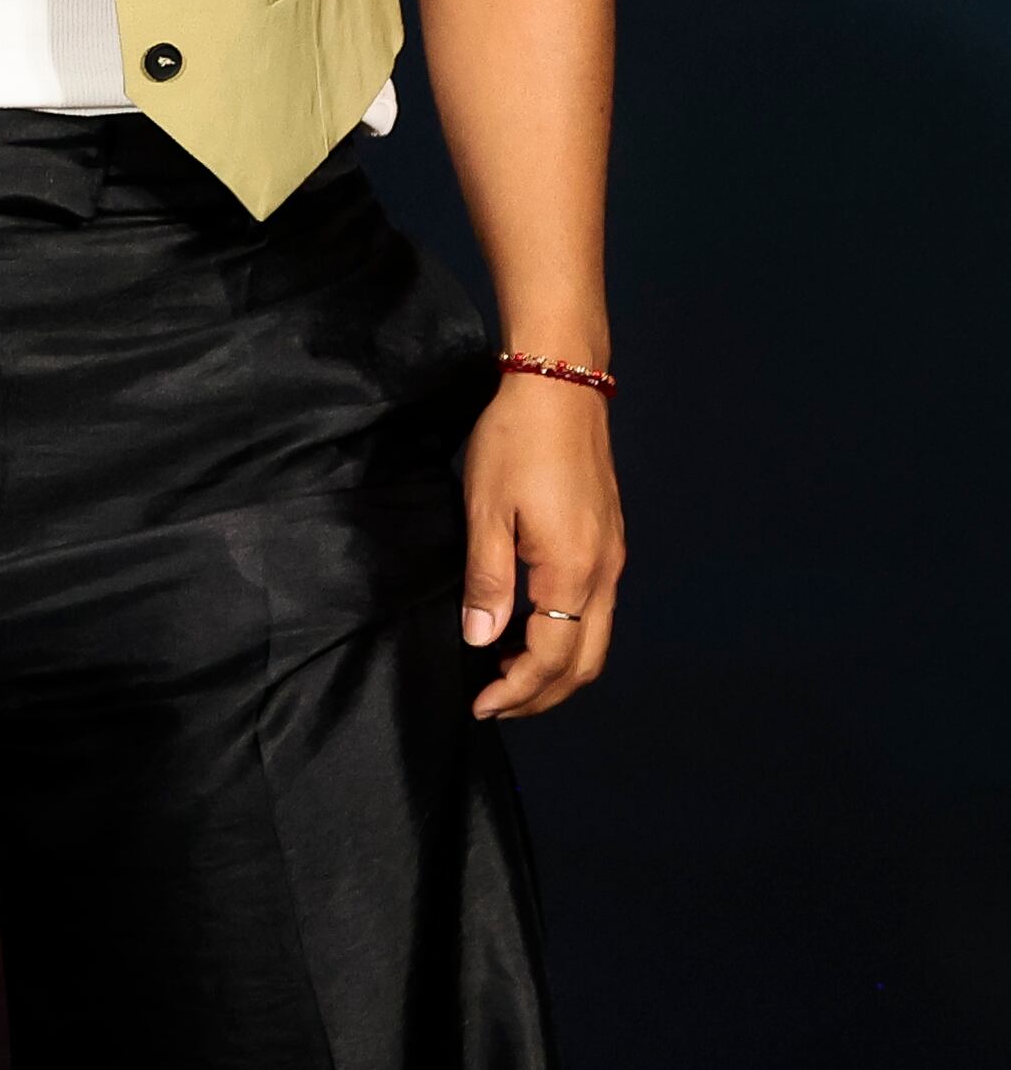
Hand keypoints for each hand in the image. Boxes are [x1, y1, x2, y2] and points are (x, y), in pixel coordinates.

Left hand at [461, 370, 624, 716]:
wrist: (560, 388)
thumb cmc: (515, 441)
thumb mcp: (485, 509)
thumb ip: (486, 579)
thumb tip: (481, 639)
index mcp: (573, 572)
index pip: (552, 658)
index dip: (517, 690)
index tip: (481, 706)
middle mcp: (605, 573)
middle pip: (585, 663)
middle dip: (542, 693)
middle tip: (495, 703)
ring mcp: (614, 558)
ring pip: (596, 640)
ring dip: (557, 669)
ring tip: (508, 674)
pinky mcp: (609, 542)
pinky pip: (597, 612)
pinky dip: (568, 638)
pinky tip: (532, 630)